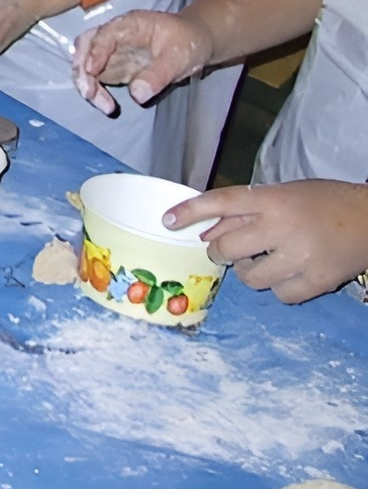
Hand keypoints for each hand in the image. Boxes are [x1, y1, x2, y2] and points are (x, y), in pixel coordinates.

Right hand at [71, 10, 214, 115]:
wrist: (196, 42)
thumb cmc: (189, 42)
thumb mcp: (179, 57)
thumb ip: (158, 75)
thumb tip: (136, 95)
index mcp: (129, 25)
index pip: (104, 35)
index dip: (95, 51)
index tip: (92, 71)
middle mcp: (114, 36)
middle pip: (85, 47)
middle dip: (82, 69)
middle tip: (89, 93)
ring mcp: (112, 51)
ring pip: (86, 63)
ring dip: (87, 83)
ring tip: (103, 105)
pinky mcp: (114, 67)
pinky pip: (97, 77)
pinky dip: (97, 91)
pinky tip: (107, 105)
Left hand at [166, 181, 367, 304]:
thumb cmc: (322, 202)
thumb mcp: (282, 194)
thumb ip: (244, 210)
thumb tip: (204, 232)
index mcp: (272, 199)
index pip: (221, 201)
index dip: (190, 210)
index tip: (167, 220)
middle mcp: (282, 226)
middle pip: (227, 247)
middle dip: (219, 252)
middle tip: (224, 252)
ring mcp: (300, 257)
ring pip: (249, 277)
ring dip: (247, 272)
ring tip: (260, 261)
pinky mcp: (317, 281)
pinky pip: (279, 295)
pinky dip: (277, 288)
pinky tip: (285, 275)